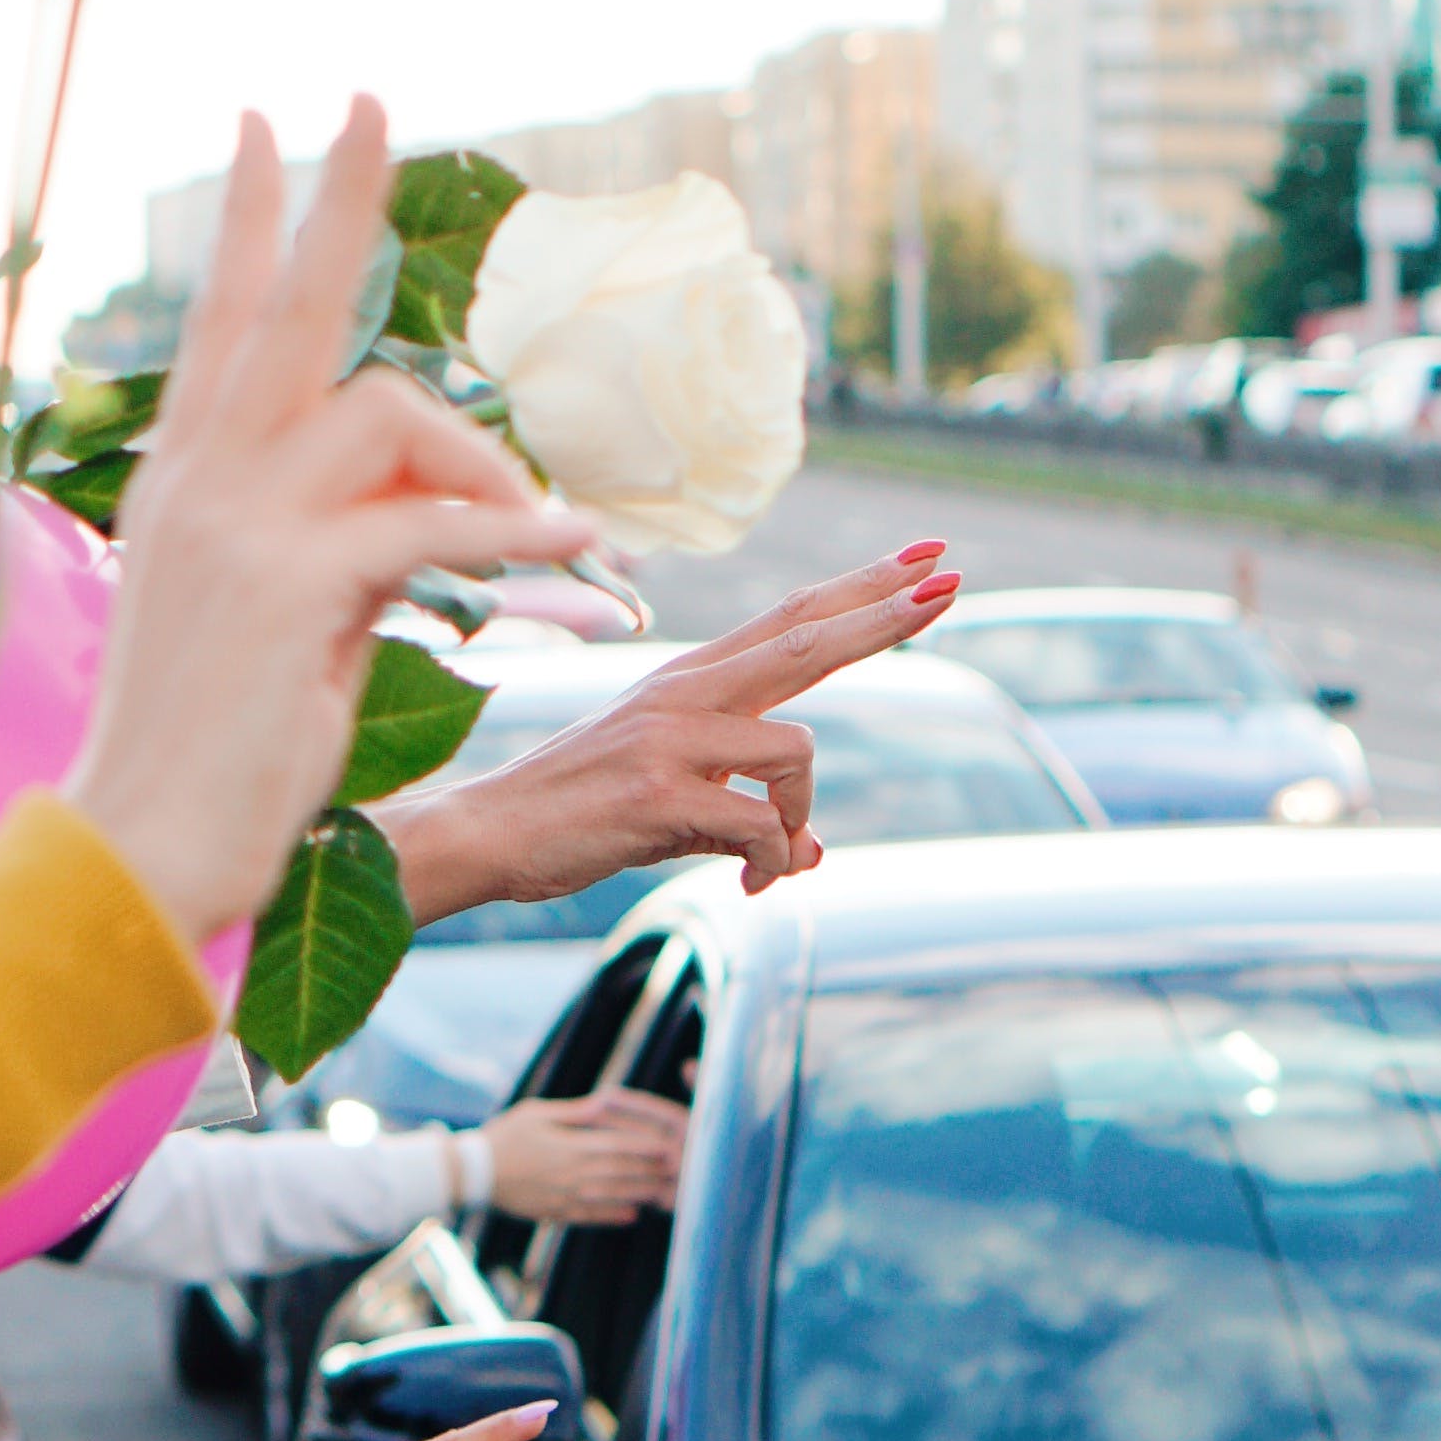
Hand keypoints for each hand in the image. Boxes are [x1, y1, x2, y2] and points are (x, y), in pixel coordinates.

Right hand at [67, 103, 578, 937]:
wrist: (141, 842)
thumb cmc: (206, 744)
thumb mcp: (262, 611)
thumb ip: (326, 533)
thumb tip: (419, 500)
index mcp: (187, 476)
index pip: (223, 316)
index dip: (250, 218)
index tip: (268, 124)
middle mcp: (203, 477)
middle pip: (285, 302)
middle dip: (329, 192)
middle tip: (367, 94)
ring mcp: (239, 523)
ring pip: (385, 412)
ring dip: (475, 457)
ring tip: (528, 521)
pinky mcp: (289, 585)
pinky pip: (429, 522)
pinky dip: (512, 526)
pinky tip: (575, 541)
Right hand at [380, 545, 959, 919]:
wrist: (488, 833)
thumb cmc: (577, 811)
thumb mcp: (672, 799)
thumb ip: (744, 808)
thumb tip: (810, 854)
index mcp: (689, 681)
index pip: (790, 618)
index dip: (859, 589)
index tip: (921, 558)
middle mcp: (684, 692)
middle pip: (804, 637)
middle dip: (884, 612)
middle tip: (952, 578)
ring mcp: (671, 737)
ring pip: (798, 752)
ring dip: (801, 817)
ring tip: (769, 861)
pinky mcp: (660, 792)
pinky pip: (762, 828)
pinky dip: (771, 863)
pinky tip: (748, 883)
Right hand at [485, 1089, 686, 1226]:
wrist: (473, 1174)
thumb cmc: (504, 1136)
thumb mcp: (538, 1113)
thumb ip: (575, 1112)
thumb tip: (606, 1102)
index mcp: (571, 1146)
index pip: (618, 1146)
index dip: (646, 1147)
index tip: (669, 1145)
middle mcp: (574, 1174)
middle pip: (622, 1173)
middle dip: (652, 1172)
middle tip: (677, 1171)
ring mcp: (566, 1196)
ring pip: (612, 1197)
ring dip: (640, 1195)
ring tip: (662, 1193)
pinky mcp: (556, 1212)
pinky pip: (591, 1217)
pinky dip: (614, 1217)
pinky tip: (632, 1216)